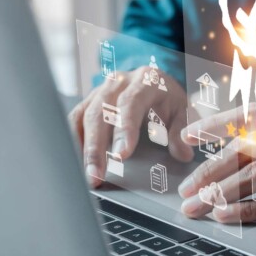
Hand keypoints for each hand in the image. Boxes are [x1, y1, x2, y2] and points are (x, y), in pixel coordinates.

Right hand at [68, 66, 193, 186]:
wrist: (155, 81)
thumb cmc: (168, 98)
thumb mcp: (183, 110)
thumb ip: (181, 130)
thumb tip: (182, 153)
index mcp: (145, 81)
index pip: (130, 103)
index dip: (124, 129)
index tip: (121, 155)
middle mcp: (118, 82)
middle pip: (100, 112)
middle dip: (96, 147)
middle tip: (95, 174)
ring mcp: (100, 90)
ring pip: (82, 117)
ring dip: (80, 148)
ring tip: (84, 175)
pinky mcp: (88, 101)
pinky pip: (74, 120)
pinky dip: (72, 141)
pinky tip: (74, 162)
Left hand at [177, 104, 255, 225]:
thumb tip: (247, 153)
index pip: (253, 115)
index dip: (217, 125)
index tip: (189, 135)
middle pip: (249, 147)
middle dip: (211, 169)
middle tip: (185, 189)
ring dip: (222, 193)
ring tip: (197, 208)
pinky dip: (250, 211)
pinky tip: (228, 217)